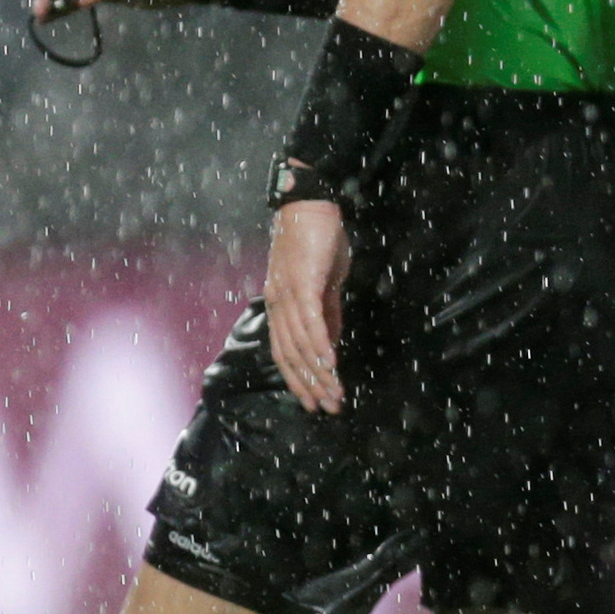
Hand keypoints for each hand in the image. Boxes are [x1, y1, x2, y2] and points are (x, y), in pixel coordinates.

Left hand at [265, 198, 349, 415]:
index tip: (315, 402)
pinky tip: (332, 363)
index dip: (298, 379)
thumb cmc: (317, 240)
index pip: (285, 352)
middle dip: (309, 385)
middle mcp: (278, 304)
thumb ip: (326, 312)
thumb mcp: (324, 281)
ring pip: (300, 344)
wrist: (309, 205)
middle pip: (290, 356)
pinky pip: (311, 322)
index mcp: (280, 305)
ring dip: (319, 372)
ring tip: (336, 393)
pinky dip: (321, 345)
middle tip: (328, 408)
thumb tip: (330, 341)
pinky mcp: (304, 284)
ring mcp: (288, 295)